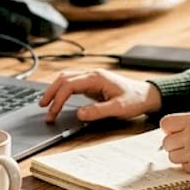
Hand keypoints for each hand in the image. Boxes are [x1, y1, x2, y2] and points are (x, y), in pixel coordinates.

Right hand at [39, 69, 160, 121]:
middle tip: (42, 108)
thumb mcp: (118, 108)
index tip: (52, 112)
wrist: (147, 95)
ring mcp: (92, 78)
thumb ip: (98, 111)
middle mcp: (92, 75)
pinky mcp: (93, 84)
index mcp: (96, 78)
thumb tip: (79, 114)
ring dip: (55, 90)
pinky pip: (72, 84)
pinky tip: (58, 100)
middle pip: (64, 78)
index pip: (69, 85)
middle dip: (51, 92)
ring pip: (66, 79)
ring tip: (46, 104)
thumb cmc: (135, 100)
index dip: (58, 99)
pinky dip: (62, 91)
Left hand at [158, 113, 189, 181]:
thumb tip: (176, 130)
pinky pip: (183, 167)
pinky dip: (189, 165)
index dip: (170, 129)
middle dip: (174, 144)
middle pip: (166, 142)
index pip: (165, 123)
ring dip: (181, 156)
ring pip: (172, 156)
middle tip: (186, 144)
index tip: (176, 131)